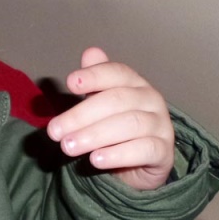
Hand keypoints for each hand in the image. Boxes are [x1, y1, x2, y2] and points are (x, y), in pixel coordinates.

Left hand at [46, 47, 174, 189]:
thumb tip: (90, 52)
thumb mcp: (100, 107)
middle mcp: (151, 100)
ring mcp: (161, 125)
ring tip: (68, 147)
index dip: (94, 76)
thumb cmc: (116, 132)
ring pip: (130, 125)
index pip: (116, 73)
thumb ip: (94, 84)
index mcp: (135, 84)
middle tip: (54, 131)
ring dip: (95, 135)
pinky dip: (118, 154)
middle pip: (117, 100)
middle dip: (82, 115)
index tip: (70, 83)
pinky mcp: (164, 152)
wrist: (139, 166)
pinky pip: (144, 150)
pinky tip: (96, 160)